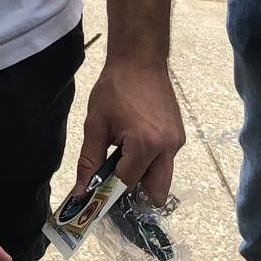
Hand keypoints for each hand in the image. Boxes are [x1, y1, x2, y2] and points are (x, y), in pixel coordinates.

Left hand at [76, 59, 185, 204]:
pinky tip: (132, 146)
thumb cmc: (115, 89)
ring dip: (143, 177)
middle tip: (113, 186)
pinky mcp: (179, 136)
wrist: (140, 61)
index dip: (110, 193)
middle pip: (157, 191)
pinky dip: (149, 162)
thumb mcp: (96, 124)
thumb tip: (81, 191)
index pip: (128, 184)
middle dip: (136, 195)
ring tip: (120, 159)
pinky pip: (165, 161)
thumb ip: (88, 161)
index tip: (96, 199)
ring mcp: (177, 142)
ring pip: (162, 177)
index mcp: (145, 144)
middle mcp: (168, 147)